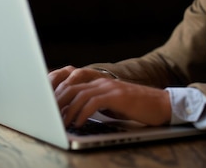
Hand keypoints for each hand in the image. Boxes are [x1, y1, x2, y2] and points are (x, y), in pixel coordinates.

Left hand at [49, 66, 170, 127]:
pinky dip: (82, 113)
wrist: (161, 104)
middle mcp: (101, 81)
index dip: (55, 92)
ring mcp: (109, 87)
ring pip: (78, 94)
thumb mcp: (110, 104)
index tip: (44, 106)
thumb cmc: (135, 107)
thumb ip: (94, 103)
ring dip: (67, 110)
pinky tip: (78, 123)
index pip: (69, 81)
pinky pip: (93, 102)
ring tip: (61, 124)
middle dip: (55, 102)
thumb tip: (72, 114)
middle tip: (47, 117)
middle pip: (69, 86)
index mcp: (98, 81)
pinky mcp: (117, 96)